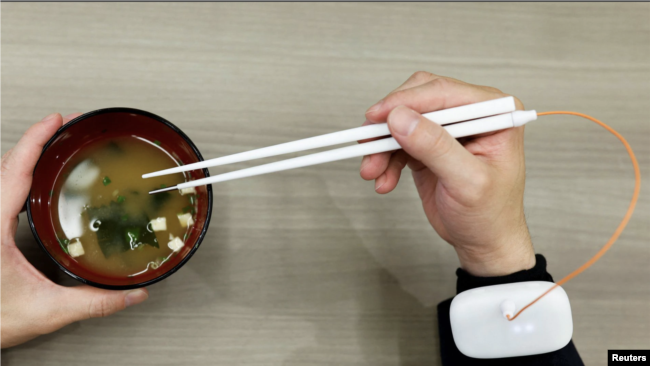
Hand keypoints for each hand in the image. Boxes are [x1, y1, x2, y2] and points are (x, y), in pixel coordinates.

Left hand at [0, 113, 147, 348]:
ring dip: (26, 157)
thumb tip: (131, 294)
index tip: (56, 120)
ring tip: (53, 147)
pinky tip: (34, 183)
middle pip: (6, 165)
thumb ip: (94, 302)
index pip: (14, 170)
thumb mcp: (46, 311)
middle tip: (65, 127)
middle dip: (37, 141)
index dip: (36, 141)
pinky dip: (18, 176)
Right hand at [360, 72, 534, 276]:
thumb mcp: (466, 182)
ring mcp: (449, 129)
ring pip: (402, 121)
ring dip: (382, 146)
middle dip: (390, 124)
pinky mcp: (429, 145)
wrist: (483, 244)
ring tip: (373, 171)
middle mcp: (472, 115)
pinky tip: (384, 179)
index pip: (444, 93)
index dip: (407, 101)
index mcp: (494, 113)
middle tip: (369, 143)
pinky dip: (385, 159)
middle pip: (418, 100)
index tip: (378, 116)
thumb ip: (435, 147)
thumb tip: (401, 118)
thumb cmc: (490, 215)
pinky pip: (398, 141)